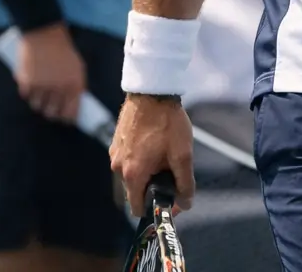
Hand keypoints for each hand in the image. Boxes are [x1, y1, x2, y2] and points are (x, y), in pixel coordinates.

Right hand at [15, 23, 85, 123]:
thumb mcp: (77, 68)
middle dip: (51, 113)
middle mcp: (59, 89)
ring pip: (38, 106)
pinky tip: (31, 85)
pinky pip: (26, 96)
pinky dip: (28, 93)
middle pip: (52, 113)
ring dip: (39, 103)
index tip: (65, 120)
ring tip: (40, 94)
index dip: (67, 119)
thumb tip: (73, 105)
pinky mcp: (27, 83)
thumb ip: (76, 86)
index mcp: (75, 85)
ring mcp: (42, 87)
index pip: (71, 112)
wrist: (45, 35)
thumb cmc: (64, 51)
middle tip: (50, 109)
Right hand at [110, 94, 195, 214]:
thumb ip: (184, 182)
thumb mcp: (182, 154)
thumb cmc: (167, 122)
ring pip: (132, 174)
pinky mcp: (116, 142)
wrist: (152, 92)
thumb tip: (187, 204)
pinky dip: (141, 159)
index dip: (154, 209)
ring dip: (148, 172)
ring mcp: (114, 154)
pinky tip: (156, 145)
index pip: (137, 208)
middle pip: (136, 191)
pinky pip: (128, 160)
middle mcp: (117, 168)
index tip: (171, 200)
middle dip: (154, 187)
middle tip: (173, 173)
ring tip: (166, 154)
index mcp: (132, 175)